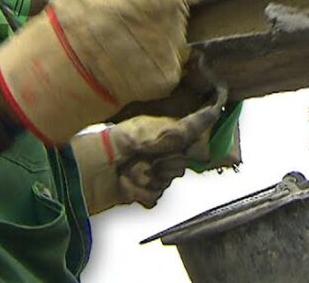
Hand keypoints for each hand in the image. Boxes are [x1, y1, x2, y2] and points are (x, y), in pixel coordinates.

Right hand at [0, 0, 205, 142]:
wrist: (60, 74)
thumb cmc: (72, 23)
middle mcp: (173, 24)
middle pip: (178, 13)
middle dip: (159, 14)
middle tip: (127, 22)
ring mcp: (171, 53)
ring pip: (174, 40)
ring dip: (157, 39)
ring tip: (124, 44)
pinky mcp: (166, 79)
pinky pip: (167, 65)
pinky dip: (153, 64)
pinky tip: (128, 64)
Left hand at [72, 102, 222, 214]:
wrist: (94, 167)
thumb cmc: (122, 142)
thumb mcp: (156, 129)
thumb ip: (188, 126)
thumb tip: (214, 111)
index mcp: (162, 136)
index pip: (189, 143)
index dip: (188, 147)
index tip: (177, 147)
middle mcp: (158, 154)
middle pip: (179, 166)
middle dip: (164, 165)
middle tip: (147, 159)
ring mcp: (150, 175)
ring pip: (166, 183)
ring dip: (148, 179)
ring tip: (131, 171)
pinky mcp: (142, 193)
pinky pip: (154, 197)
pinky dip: (140, 193)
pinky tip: (128, 183)